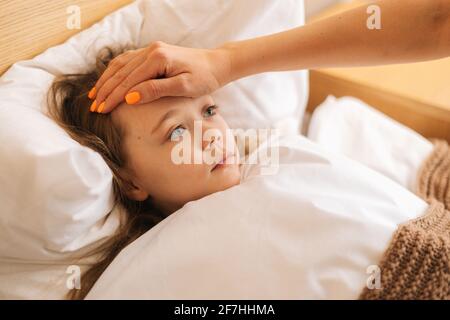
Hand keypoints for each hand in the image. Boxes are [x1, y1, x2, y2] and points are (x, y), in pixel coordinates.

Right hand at [89, 41, 231, 112]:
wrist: (217, 63)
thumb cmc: (204, 78)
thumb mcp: (183, 87)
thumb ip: (156, 90)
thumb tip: (130, 98)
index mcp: (157, 58)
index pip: (129, 81)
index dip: (114, 97)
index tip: (102, 110)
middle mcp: (151, 50)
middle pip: (121, 72)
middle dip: (106, 90)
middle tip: (94, 108)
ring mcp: (151, 49)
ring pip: (121, 65)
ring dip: (106, 80)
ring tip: (95, 95)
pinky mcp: (153, 52)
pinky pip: (128, 60)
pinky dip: (115, 71)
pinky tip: (108, 80)